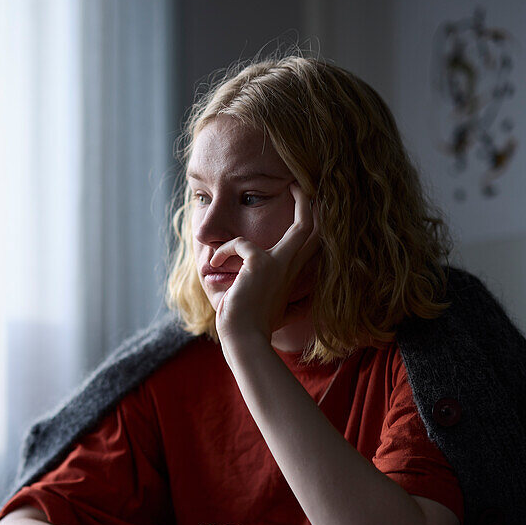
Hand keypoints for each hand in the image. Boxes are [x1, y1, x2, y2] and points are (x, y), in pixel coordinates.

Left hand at [210, 183, 318, 343]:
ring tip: (215, 258)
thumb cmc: (252, 327)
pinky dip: (223, 252)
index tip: (306, 203)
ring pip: (286, 230)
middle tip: (295, 184)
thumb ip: (287, 301)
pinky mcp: (260, 263)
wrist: (244, 340)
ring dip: (237, 240)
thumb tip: (303, 305)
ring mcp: (278, 264)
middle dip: (306, 201)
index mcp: (290, 276)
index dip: (312, 221)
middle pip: (311, 227)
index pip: (310, 244)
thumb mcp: (273, 310)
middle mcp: (289, 267)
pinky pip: (241, 243)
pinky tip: (213, 266)